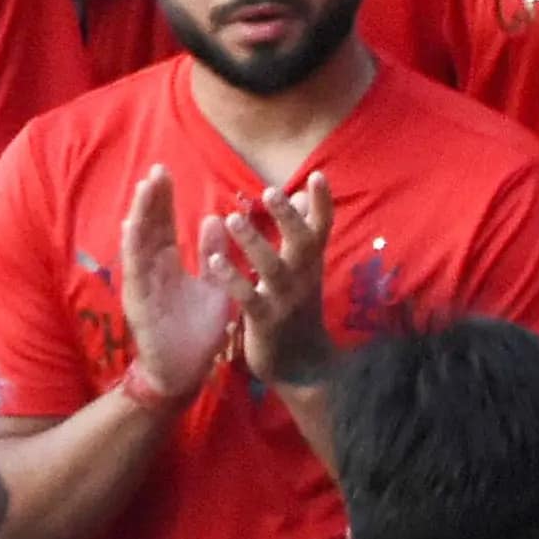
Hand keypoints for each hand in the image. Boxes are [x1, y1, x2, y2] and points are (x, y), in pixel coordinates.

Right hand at [115, 166, 234, 406]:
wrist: (186, 372)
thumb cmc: (198, 332)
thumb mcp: (214, 287)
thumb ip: (214, 256)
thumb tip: (214, 219)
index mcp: (167, 266)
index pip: (163, 226)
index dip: (163, 200)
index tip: (165, 173)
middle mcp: (150, 271)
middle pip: (148, 228)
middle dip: (151, 200)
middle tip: (156, 169)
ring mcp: (142, 286)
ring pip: (138, 244)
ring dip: (141, 216)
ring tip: (146, 188)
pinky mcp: (139, 303)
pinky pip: (134, 271)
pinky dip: (133, 247)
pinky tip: (133, 226)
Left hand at [204, 176, 333, 392]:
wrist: (301, 363)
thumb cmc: (298, 308)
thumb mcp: (305, 270)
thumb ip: (303, 233)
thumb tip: (303, 195)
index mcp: (311, 263)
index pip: (322, 228)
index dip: (322, 203)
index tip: (317, 175)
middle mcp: (303, 278)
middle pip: (302, 243)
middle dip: (288, 217)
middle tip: (271, 190)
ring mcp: (285, 300)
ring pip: (271, 268)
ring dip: (253, 243)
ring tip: (232, 220)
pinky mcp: (265, 321)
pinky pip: (249, 298)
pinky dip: (233, 279)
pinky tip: (215, 261)